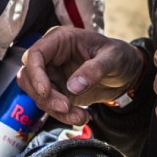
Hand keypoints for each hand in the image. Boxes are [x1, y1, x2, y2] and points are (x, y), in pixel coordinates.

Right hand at [17, 26, 144, 125]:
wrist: (127, 72)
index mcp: (60, 39)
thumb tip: (73, 87)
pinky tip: (82, 117)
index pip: (35, 55)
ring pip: (38, 95)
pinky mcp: (58, 90)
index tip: (46, 92)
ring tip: (81, 117)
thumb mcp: (113, 58)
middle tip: (67, 108)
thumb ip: (94, 69)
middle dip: (45, 97)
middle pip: (30, 77)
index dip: (35, 74)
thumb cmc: (119, 56)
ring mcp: (52, 74)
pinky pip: (50, 106)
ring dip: (55, 110)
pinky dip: (63, 115)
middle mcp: (51, 56)